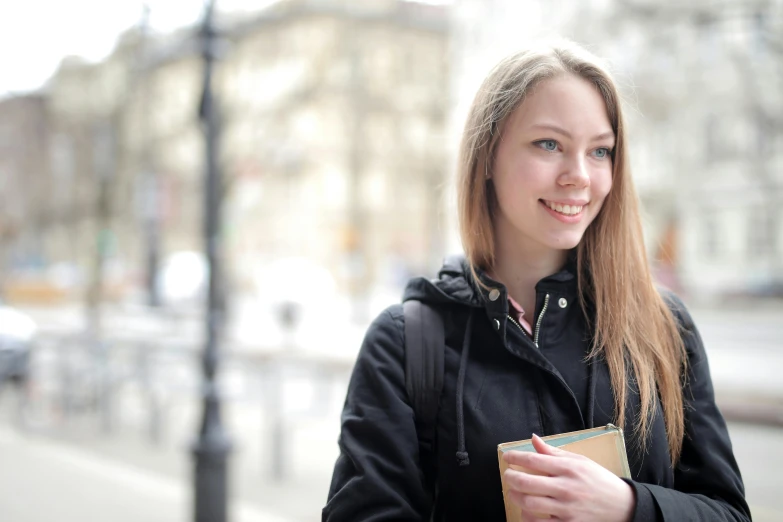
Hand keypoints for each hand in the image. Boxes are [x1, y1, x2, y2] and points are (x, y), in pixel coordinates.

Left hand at [502, 434, 634, 521]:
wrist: (623, 506)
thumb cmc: (598, 480)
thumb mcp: (580, 461)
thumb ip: (554, 452)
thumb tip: (533, 439)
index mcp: (568, 468)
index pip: (533, 460)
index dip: (515, 457)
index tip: (507, 457)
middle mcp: (566, 488)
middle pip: (526, 483)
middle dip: (511, 478)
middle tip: (508, 476)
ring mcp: (567, 509)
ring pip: (529, 504)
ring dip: (516, 497)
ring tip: (515, 492)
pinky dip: (528, 517)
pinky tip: (526, 510)